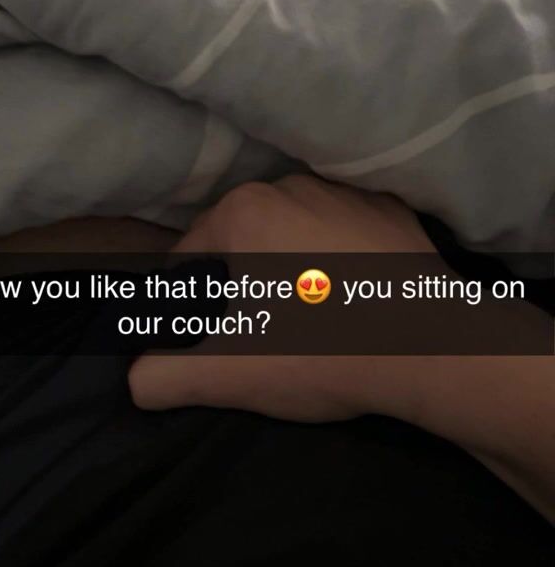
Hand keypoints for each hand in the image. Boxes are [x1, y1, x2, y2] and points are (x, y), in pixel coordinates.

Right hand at [129, 176, 435, 423]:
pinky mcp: (392, 210)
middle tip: (259, 336)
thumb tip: (134, 381)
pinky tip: (349, 298)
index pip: (188, 258)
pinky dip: (335, 256)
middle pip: (240, 241)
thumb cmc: (322, 353)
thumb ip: (166, 376)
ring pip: (291, 232)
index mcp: (242, 211)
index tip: (206, 339)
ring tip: (307, 319)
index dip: (187, 304)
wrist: (432, 351)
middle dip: (239, 284)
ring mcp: (346, 192)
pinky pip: (342, 231)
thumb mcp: (231, 374)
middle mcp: (290, 185)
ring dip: (286, 266)